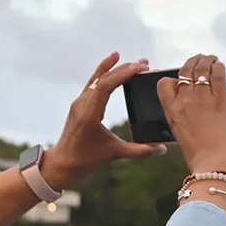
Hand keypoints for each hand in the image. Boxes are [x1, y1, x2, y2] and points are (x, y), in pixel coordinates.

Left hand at [41, 54, 167, 189]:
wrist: (62, 164)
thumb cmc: (86, 160)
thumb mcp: (115, 154)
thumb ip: (140, 151)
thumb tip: (163, 149)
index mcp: (89, 114)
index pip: (106, 86)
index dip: (123, 74)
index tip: (140, 67)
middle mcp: (82, 104)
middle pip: (102, 79)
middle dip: (123, 69)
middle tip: (144, 63)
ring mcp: (79, 103)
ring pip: (96, 79)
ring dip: (113, 69)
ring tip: (130, 61)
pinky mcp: (79, 105)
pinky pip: (92, 84)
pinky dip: (103, 74)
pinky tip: (111, 67)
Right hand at [159, 54, 225, 176]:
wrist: (215, 165)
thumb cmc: (202, 157)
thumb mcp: (184, 137)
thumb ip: (185, 122)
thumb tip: (195, 115)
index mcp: (172, 113)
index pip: (164, 84)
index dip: (173, 78)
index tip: (181, 78)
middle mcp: (185, 101)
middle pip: (184, 71)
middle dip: (192, 63)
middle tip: (200, 61)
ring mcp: (203, 98)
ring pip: (201, 68)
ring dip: (207, 61)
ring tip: (212, 59)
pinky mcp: (221, 99)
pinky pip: (218, 74)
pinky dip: (219, 67)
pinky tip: (220, 67)